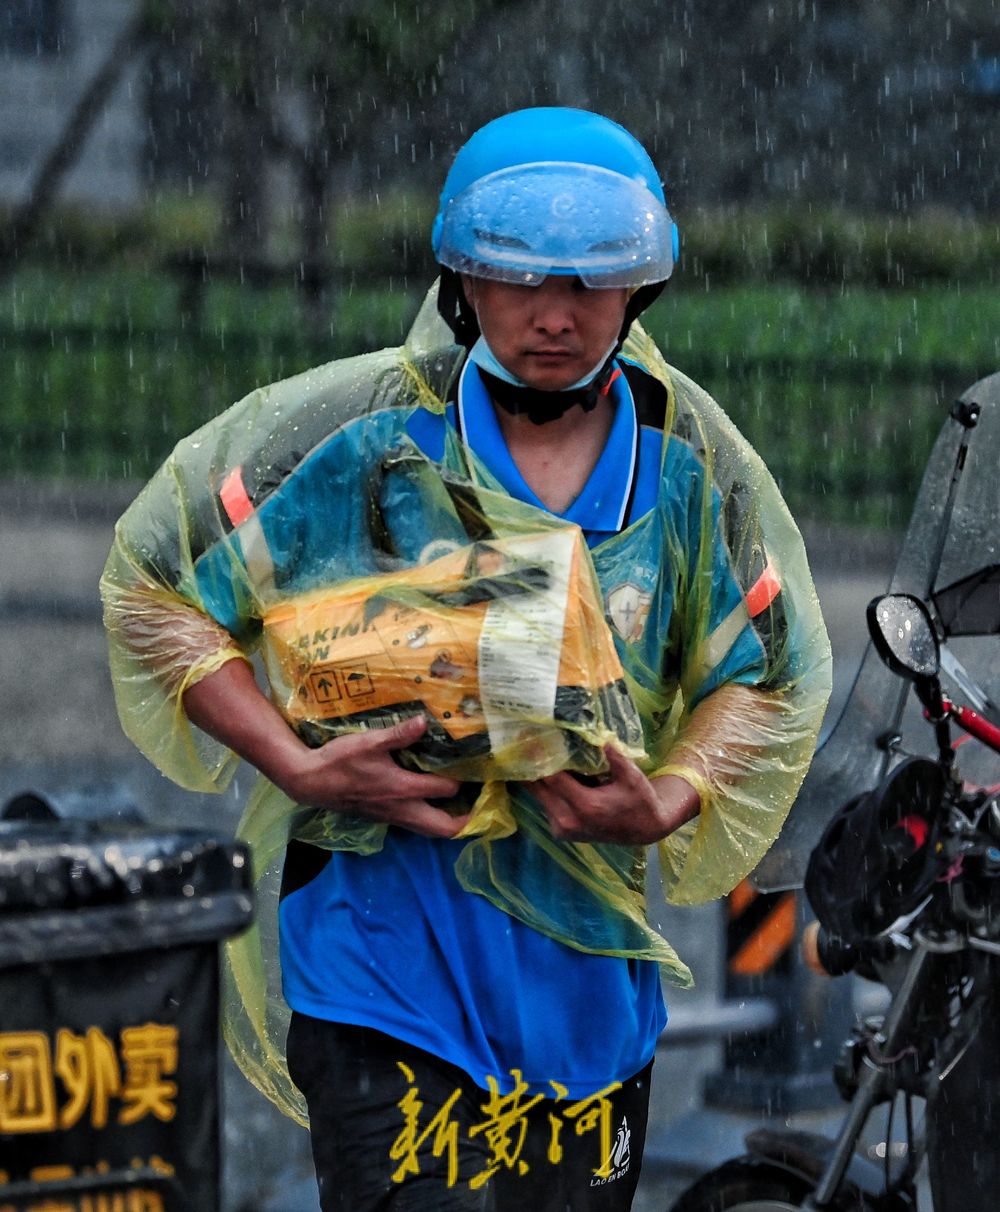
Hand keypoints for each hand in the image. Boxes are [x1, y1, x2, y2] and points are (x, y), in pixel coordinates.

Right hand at [277, 715, 467, 837]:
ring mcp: (392, 817)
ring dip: (449, 821)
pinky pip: (415, 823)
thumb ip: (399, 734)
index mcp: (403, 789)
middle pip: (443, 828)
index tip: (480, 771)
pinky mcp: (384, 816)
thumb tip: (425, 722)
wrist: (310, 782)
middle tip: (482, 803)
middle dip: (467, 821)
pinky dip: (429, 816)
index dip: (465, 781)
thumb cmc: (339, 761)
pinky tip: (431, 798)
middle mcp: (402, 809)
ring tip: (464, 804)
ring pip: (429, 829)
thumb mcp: (369, 742)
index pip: (445, 790)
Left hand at [526, 746, 699, 844]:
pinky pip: (545, 805)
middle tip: (526, 743)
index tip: (534, 739)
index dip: (541, 759)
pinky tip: (549, 773)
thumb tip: (599, 735)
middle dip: (532, 767)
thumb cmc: (639, 800)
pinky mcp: (561, 832)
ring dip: (537, 778)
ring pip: (539, 797)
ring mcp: (563, 828)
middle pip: (538, 789)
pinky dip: (545, 790)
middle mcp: (569, 820)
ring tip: (534, 754)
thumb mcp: (632, 776)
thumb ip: (616, 756)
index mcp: (585, 805)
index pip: (552, 778)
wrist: (644, 829)